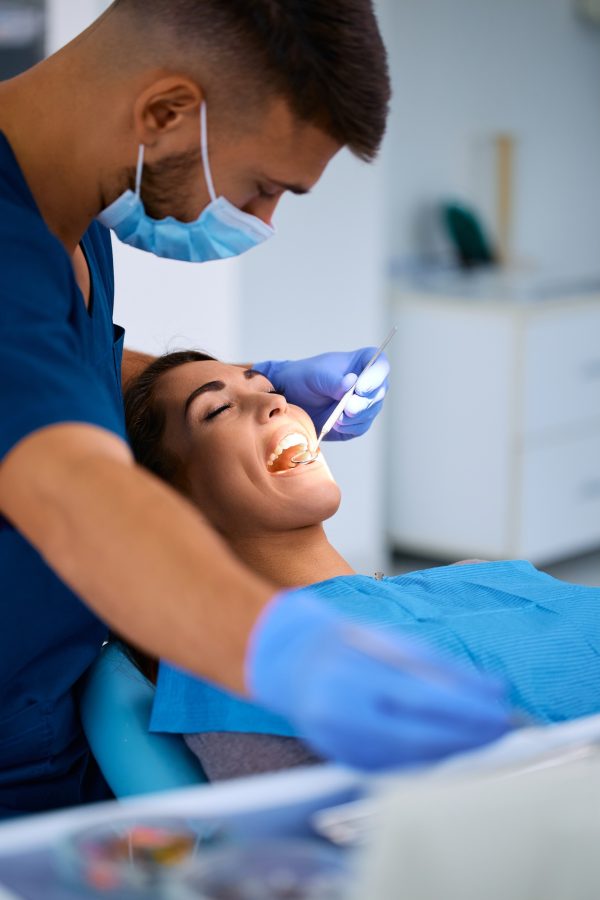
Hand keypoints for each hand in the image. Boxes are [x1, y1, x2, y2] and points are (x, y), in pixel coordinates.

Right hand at [246, 591, 510, 769]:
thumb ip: (435, 666)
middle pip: (418, 735)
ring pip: (409, 757)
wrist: (289, 662)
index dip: (466, 708)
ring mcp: (339, 741)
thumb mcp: (386, 641)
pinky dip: (426, 759)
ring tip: (483, 740)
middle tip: (501, 729)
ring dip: (452, 750)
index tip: (500, 709)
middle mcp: (342, 711)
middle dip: (466, 735)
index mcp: (353, 673)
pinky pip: (393, 765)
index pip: (422, 698)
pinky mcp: (342, 758)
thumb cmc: (341, 644)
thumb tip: (487, 689)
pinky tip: (448, 749)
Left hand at [253, 348, 389, 439]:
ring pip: (371, 411)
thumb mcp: (316, 375)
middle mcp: (368, 383)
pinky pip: (361, 427)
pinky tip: (336, 424)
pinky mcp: (357, 422)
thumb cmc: (305, 377)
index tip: (360, 387)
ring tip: (336, 417)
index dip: (375, 377)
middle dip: (363, 403)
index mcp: (362, 363)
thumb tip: (351, 382)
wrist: (292, 398)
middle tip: (347, 409)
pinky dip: (349, 427)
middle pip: (379, 392)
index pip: (380, 365)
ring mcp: (364, 403)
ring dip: (354, 417)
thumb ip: (334, 380)